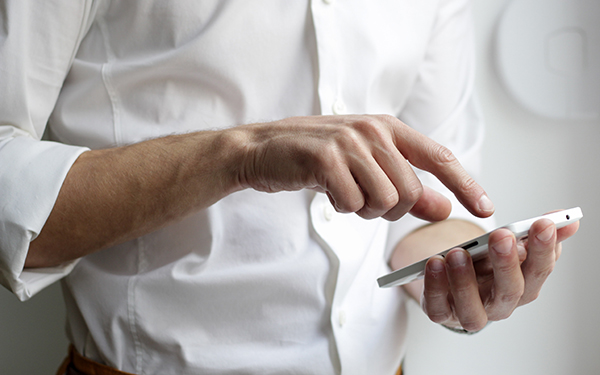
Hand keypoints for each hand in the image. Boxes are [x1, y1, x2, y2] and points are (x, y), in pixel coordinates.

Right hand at [235, 114, 493, 221]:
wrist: (263, 150)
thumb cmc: (317, 158)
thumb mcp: (367, 168)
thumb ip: (407, 187)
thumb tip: (444, 209)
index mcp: (388, 127)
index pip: (439, 157)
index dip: (465, 185)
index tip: (485, 209)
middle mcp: (373, 130)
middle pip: (410, 192)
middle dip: (390, 209)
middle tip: (363, 199)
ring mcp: (349, 142)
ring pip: (384, 201)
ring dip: (364, 210)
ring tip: (344, 192)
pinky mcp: (325, 158)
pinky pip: (352, 204)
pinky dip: (342, 208)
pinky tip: (327, 191)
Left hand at [421, 216, 579, 331]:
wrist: (454, 283)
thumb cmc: (486, 266)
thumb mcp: (510, 247)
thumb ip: (535, 234)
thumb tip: (568, 220)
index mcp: (523, 286)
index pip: (539, 271)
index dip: (544, 249)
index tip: (543, 224)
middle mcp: (500, 304)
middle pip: (510, 291)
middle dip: (507, 263)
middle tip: (502, 236)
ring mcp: (470, 312)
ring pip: (472, 308)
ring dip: (465, 280)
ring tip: (458, 253)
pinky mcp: (442, 313)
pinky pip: (437, 307)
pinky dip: (435, 287)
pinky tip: (434, 263)